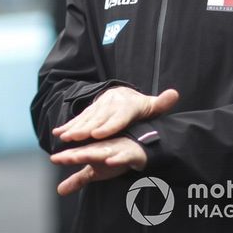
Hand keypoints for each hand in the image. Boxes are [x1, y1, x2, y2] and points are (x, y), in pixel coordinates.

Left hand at [50, 136, 146, 194]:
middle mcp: (101, 150)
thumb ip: (77, 180)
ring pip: (103, 152)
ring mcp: (114, 151)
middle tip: (64, 157)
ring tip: (81, 157)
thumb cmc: (111, 159)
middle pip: (87, 152)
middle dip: (76, 154)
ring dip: (92, 154)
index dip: (65, 157)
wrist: (136, 150)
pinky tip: (110, 162)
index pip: (76, 155)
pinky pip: (123, 157)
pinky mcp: (128, 155)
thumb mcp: (94, 172)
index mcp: (91, 153)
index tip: (53, 159)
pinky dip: (117, 159)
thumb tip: (59, 191)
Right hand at [53, 87, 178, 142]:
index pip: (117, 117)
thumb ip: (161, 103)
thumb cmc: (138, 106)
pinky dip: (67, 125)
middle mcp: (109, 104)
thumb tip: (174, 94)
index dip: (107, 126)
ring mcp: (98, 106)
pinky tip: (57, 132)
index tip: (98, 134)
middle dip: (85, 129)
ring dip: (73, 127)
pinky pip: (78, 118)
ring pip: (85, 118)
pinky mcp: (89, 110)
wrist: (121, 94)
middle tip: (75, 138)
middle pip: (97, 119)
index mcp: (126, 106)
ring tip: (64, 136)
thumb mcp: (151, 105)